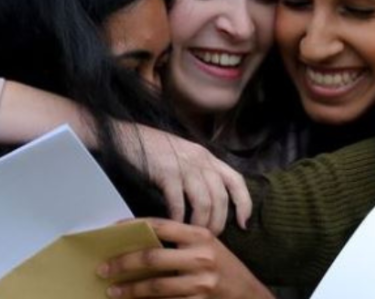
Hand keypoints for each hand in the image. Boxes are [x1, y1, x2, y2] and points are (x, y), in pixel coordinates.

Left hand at [97, 218, 273, 298]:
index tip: (111, 232)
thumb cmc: (223, 265)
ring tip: (112, 290)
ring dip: (130, 289)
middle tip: (103, 268)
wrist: (248, 293)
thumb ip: (180, 240)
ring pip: (155, 286)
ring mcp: (200, 282)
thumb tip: (139, 241)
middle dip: (123, 263)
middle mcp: (201, 256)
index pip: (160, 225)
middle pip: (152, 258)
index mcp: (200, 235)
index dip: (133, 226)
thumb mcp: (207, 244)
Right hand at [115, 122, 251, 234]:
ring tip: (192, 236)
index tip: (244, 224)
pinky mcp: (166, 173)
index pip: (236, 180)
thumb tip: (211, 205)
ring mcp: (184, 166)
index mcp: (209, 157)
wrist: (131, 136)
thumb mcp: (187, 157)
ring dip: (200, 224)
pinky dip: (178, 218)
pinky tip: (174, 226)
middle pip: (220, 197)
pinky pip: (178, 202)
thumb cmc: (158, 150)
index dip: (244, 203)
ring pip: (204, 202)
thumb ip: (201, 173)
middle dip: (218, 223)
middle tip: (209, 238)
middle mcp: (201, 161)